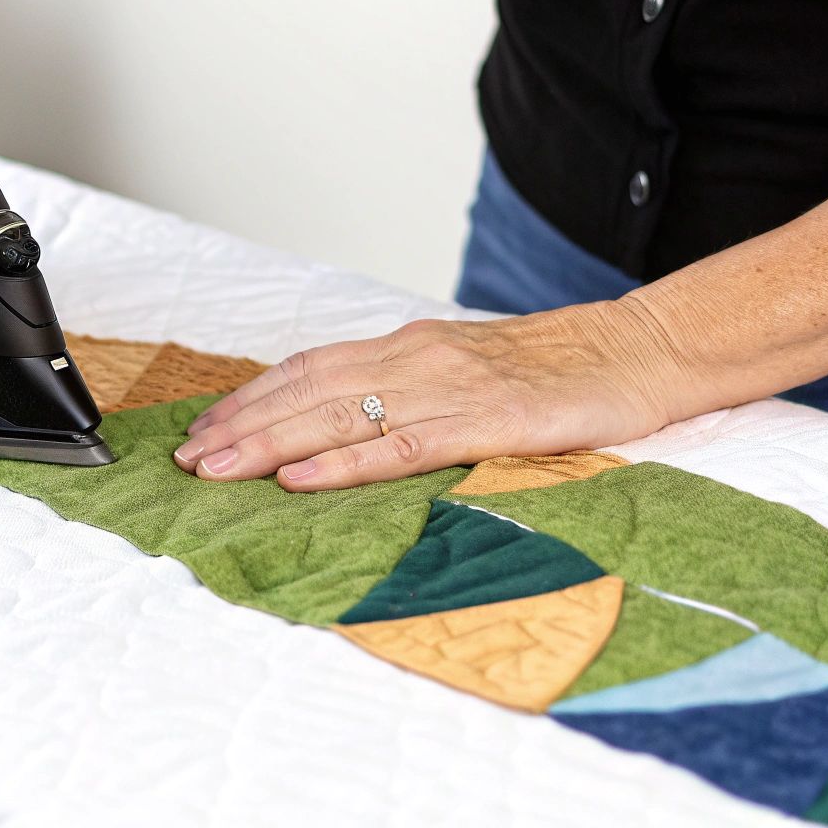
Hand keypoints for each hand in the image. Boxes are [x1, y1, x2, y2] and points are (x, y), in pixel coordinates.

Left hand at [171, 300, 689, 489]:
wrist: (640, 352)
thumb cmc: (553, 370)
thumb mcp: (464, 370)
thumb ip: (406, 388)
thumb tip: (342, 418)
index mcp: (408, 348)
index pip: (308, 370)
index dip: (251, 399)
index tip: (202, 429)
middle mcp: (415, 360)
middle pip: (307, 391)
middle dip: (240, 425)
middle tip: (187, 459)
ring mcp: (449, 389)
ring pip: (338, 415)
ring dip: (269, 443)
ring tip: (217, 468)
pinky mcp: (486, 421)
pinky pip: (401, 445)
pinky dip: (344, 463)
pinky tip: (301, 479)